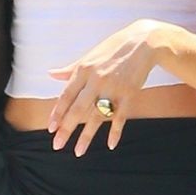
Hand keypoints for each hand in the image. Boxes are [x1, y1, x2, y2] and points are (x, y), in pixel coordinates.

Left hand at [47, 20, 165, 153]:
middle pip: (78, 109)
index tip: (51, 128)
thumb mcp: (90, 55)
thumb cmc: (115, 48)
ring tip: (78, 152)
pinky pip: (120, 117)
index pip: (66, 96)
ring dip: (87, 136)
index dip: (57, 113)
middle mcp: (96, 81)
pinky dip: (115, 132)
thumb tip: (51, 74)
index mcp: (84, 70)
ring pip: (97, 117)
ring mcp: (113, 89)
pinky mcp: (129, 94)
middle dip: (66, 129)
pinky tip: (110, 145)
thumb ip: (71, 69)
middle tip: (57, 145)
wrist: (144, 42)